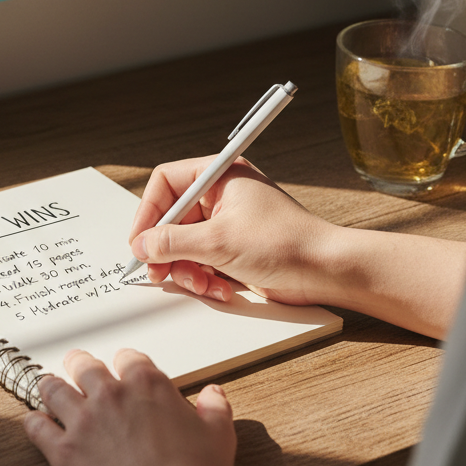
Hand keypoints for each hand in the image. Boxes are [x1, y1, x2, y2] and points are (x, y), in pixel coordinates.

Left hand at [24, 349, 248, 465]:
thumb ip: (215, 410)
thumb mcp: (219, 437)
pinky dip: (32, 423)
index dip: (125, 363)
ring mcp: (83, 420)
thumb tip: (214, 394)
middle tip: (78, 366)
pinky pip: (37, 428)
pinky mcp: (63, 450)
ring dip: (51, 386)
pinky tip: (31, 421)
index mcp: (147, 384)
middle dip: (81, 365)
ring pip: (54, 389)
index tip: (123, 369)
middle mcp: (110, 394)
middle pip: (85, 366)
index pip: (129, 358)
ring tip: (48, 385)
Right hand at [127, 158, 338, 307]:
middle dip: (167, 249)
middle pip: (172, 219)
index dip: (148, 213)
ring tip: (201, 284)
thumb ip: (173, 242)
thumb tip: (141, 246)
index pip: (166, 184)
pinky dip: (204, 277)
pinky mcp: (233, 248)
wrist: (326, 271)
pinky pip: (201, 260)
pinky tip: (220, 288)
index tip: (139, 242)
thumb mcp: (219, 242)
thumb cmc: (285, 243)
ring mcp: (227, 223)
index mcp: (219, 176)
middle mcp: (221, 195)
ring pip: (184, 244)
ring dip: (188, 269)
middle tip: (159, 272)